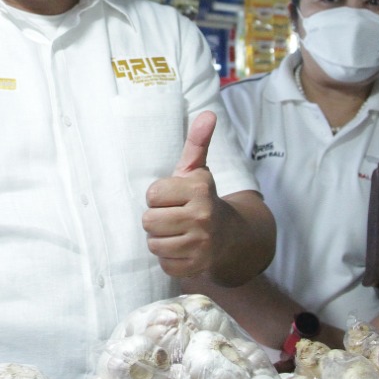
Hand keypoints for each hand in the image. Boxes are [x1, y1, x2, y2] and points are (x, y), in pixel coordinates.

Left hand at [143, 111, 222, 277]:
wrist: (230, 234)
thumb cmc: (202, 198)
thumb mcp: (198, 170)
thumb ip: (197, 142)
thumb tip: (207, 113)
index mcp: (199, 190)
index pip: (152, 195)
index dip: (158, 197)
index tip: (172, 198)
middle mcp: (202, 217)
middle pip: (149, 221)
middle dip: (156, 219)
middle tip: (172, 216)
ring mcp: (201, 244)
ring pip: (154, 244)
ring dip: (160, 239)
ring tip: (176, 232)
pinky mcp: (197, 265)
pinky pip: (164, 263)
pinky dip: (169, 258)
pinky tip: (182, 248)